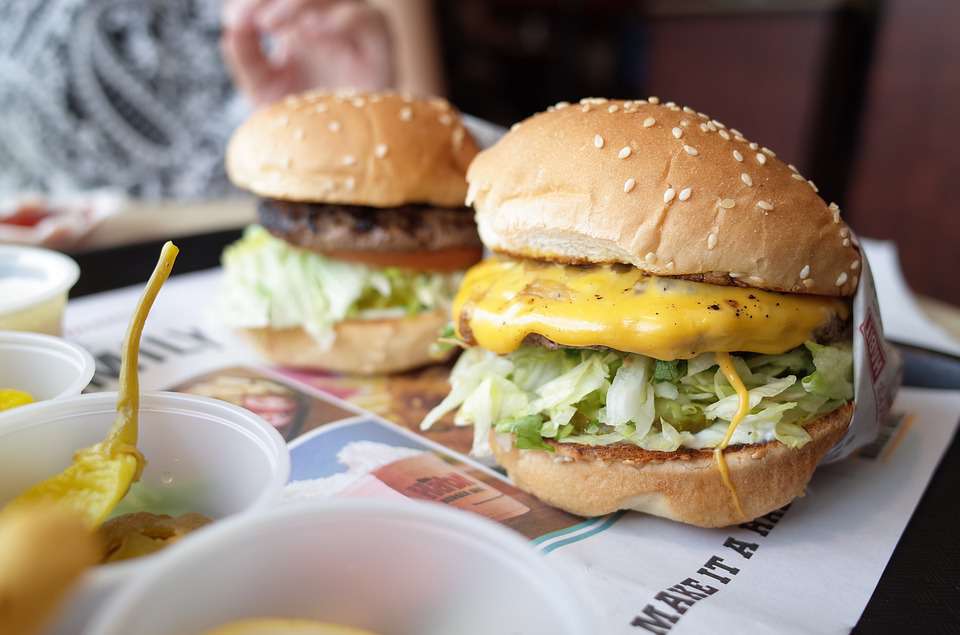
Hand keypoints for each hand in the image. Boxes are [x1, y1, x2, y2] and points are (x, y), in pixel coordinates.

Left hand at [221, 0, 394, 106]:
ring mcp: (354, 28)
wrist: (340, 153)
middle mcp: (326, 17)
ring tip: (271, 26)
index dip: (252, 1)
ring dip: (298, 2)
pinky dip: (339, 19)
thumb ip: (248, 60)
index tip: (234, 22)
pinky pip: (367, 18)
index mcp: (296, 20)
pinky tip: (310, 33)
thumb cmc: (305, 120)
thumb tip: (231, 30)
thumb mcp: (265, 91)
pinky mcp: (379, 46)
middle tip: (253, 21)